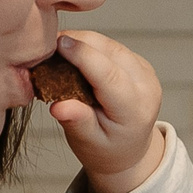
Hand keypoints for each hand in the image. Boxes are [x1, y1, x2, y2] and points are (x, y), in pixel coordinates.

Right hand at [44, 31, 165, 192]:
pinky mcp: (138, 62)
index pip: (109, 75)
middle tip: (47, 47)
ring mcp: (145, 71)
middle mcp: (146, 86)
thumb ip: (76, 122)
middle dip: (78, 42)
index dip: (82, 55)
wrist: (128, 151)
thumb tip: (58, 107)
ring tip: (56, 50)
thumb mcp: (87, 142)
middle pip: (110, 51)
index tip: (57, 44)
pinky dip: (89, 45)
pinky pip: (110, 46)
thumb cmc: (106, 149)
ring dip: (82, 40)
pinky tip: (72, 54)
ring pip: (110, 44)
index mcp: (134, 109)